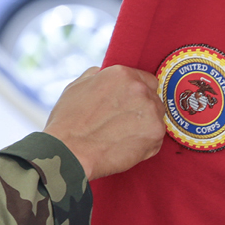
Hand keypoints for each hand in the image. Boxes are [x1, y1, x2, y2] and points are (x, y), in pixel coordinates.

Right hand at [43, 65, 166, 180]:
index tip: (128, 102)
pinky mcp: (155, 135)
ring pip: (156, 117)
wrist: (70, 151)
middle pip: (153, 98)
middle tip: (121, 120)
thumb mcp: (77, 86)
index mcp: (121, 74)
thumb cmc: (68, 120)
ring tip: (120, 134)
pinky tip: (124, 144)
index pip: (146, 79)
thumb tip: (102, 73)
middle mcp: (140, 89)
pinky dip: (144, 142)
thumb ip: (96, 76)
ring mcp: (151, 112)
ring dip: (143, 124)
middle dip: (140, 108)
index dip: (136, 91)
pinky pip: (156, 137)